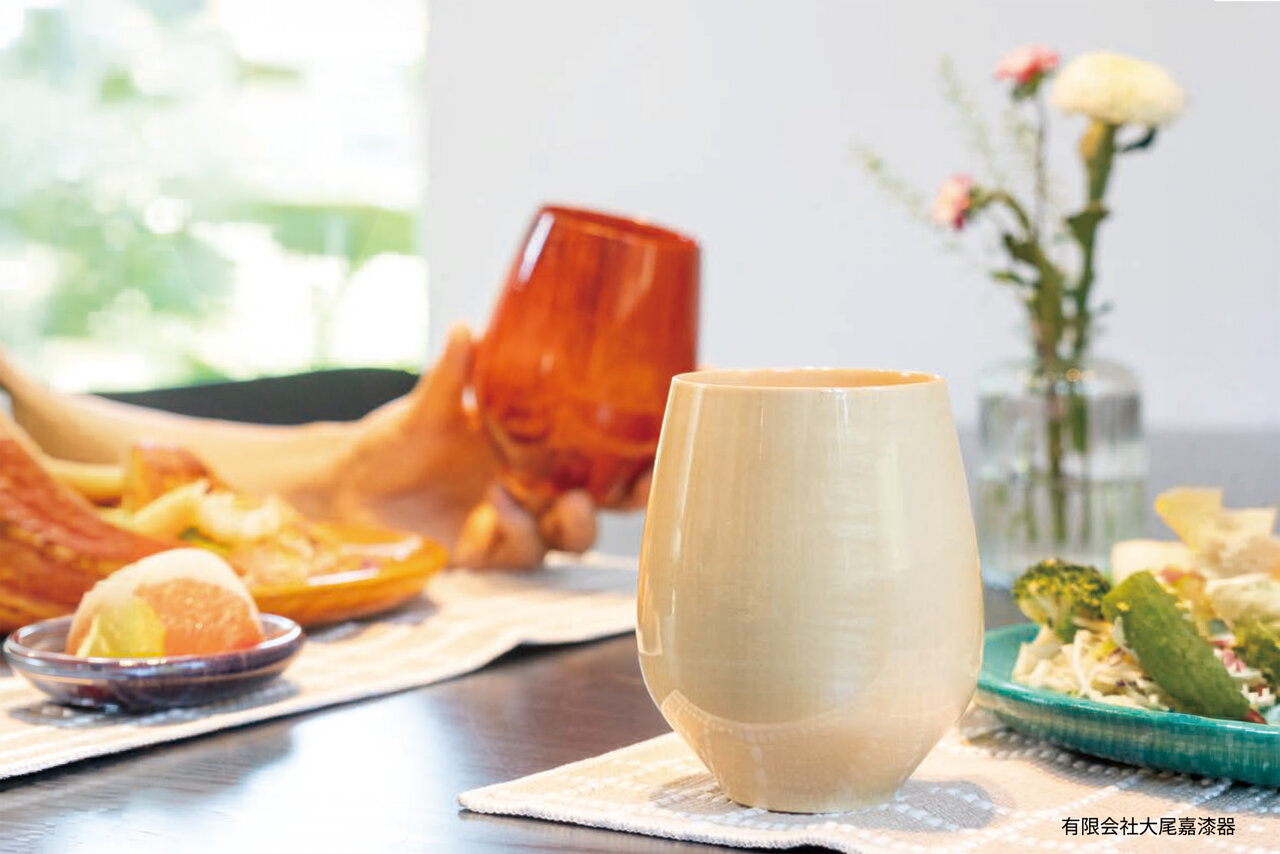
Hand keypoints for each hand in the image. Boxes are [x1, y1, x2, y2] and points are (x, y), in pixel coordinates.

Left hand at [301, 325, 648, 568]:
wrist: (347, 490)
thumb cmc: (395, 440)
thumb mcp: (427, 404)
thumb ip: (452, 375)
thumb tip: (466, 330)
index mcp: (541, 442)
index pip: (610, 442)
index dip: (653, 432)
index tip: (688, 408)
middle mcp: (540, 484)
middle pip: (612, 498)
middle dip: (641, 497)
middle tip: (649, 485)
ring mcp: (518, 522)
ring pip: (574, 535)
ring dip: (579, 521)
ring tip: (570, 502)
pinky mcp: (489, 555)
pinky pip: (520, 551)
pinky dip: (517, 530)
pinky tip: (497, 506)